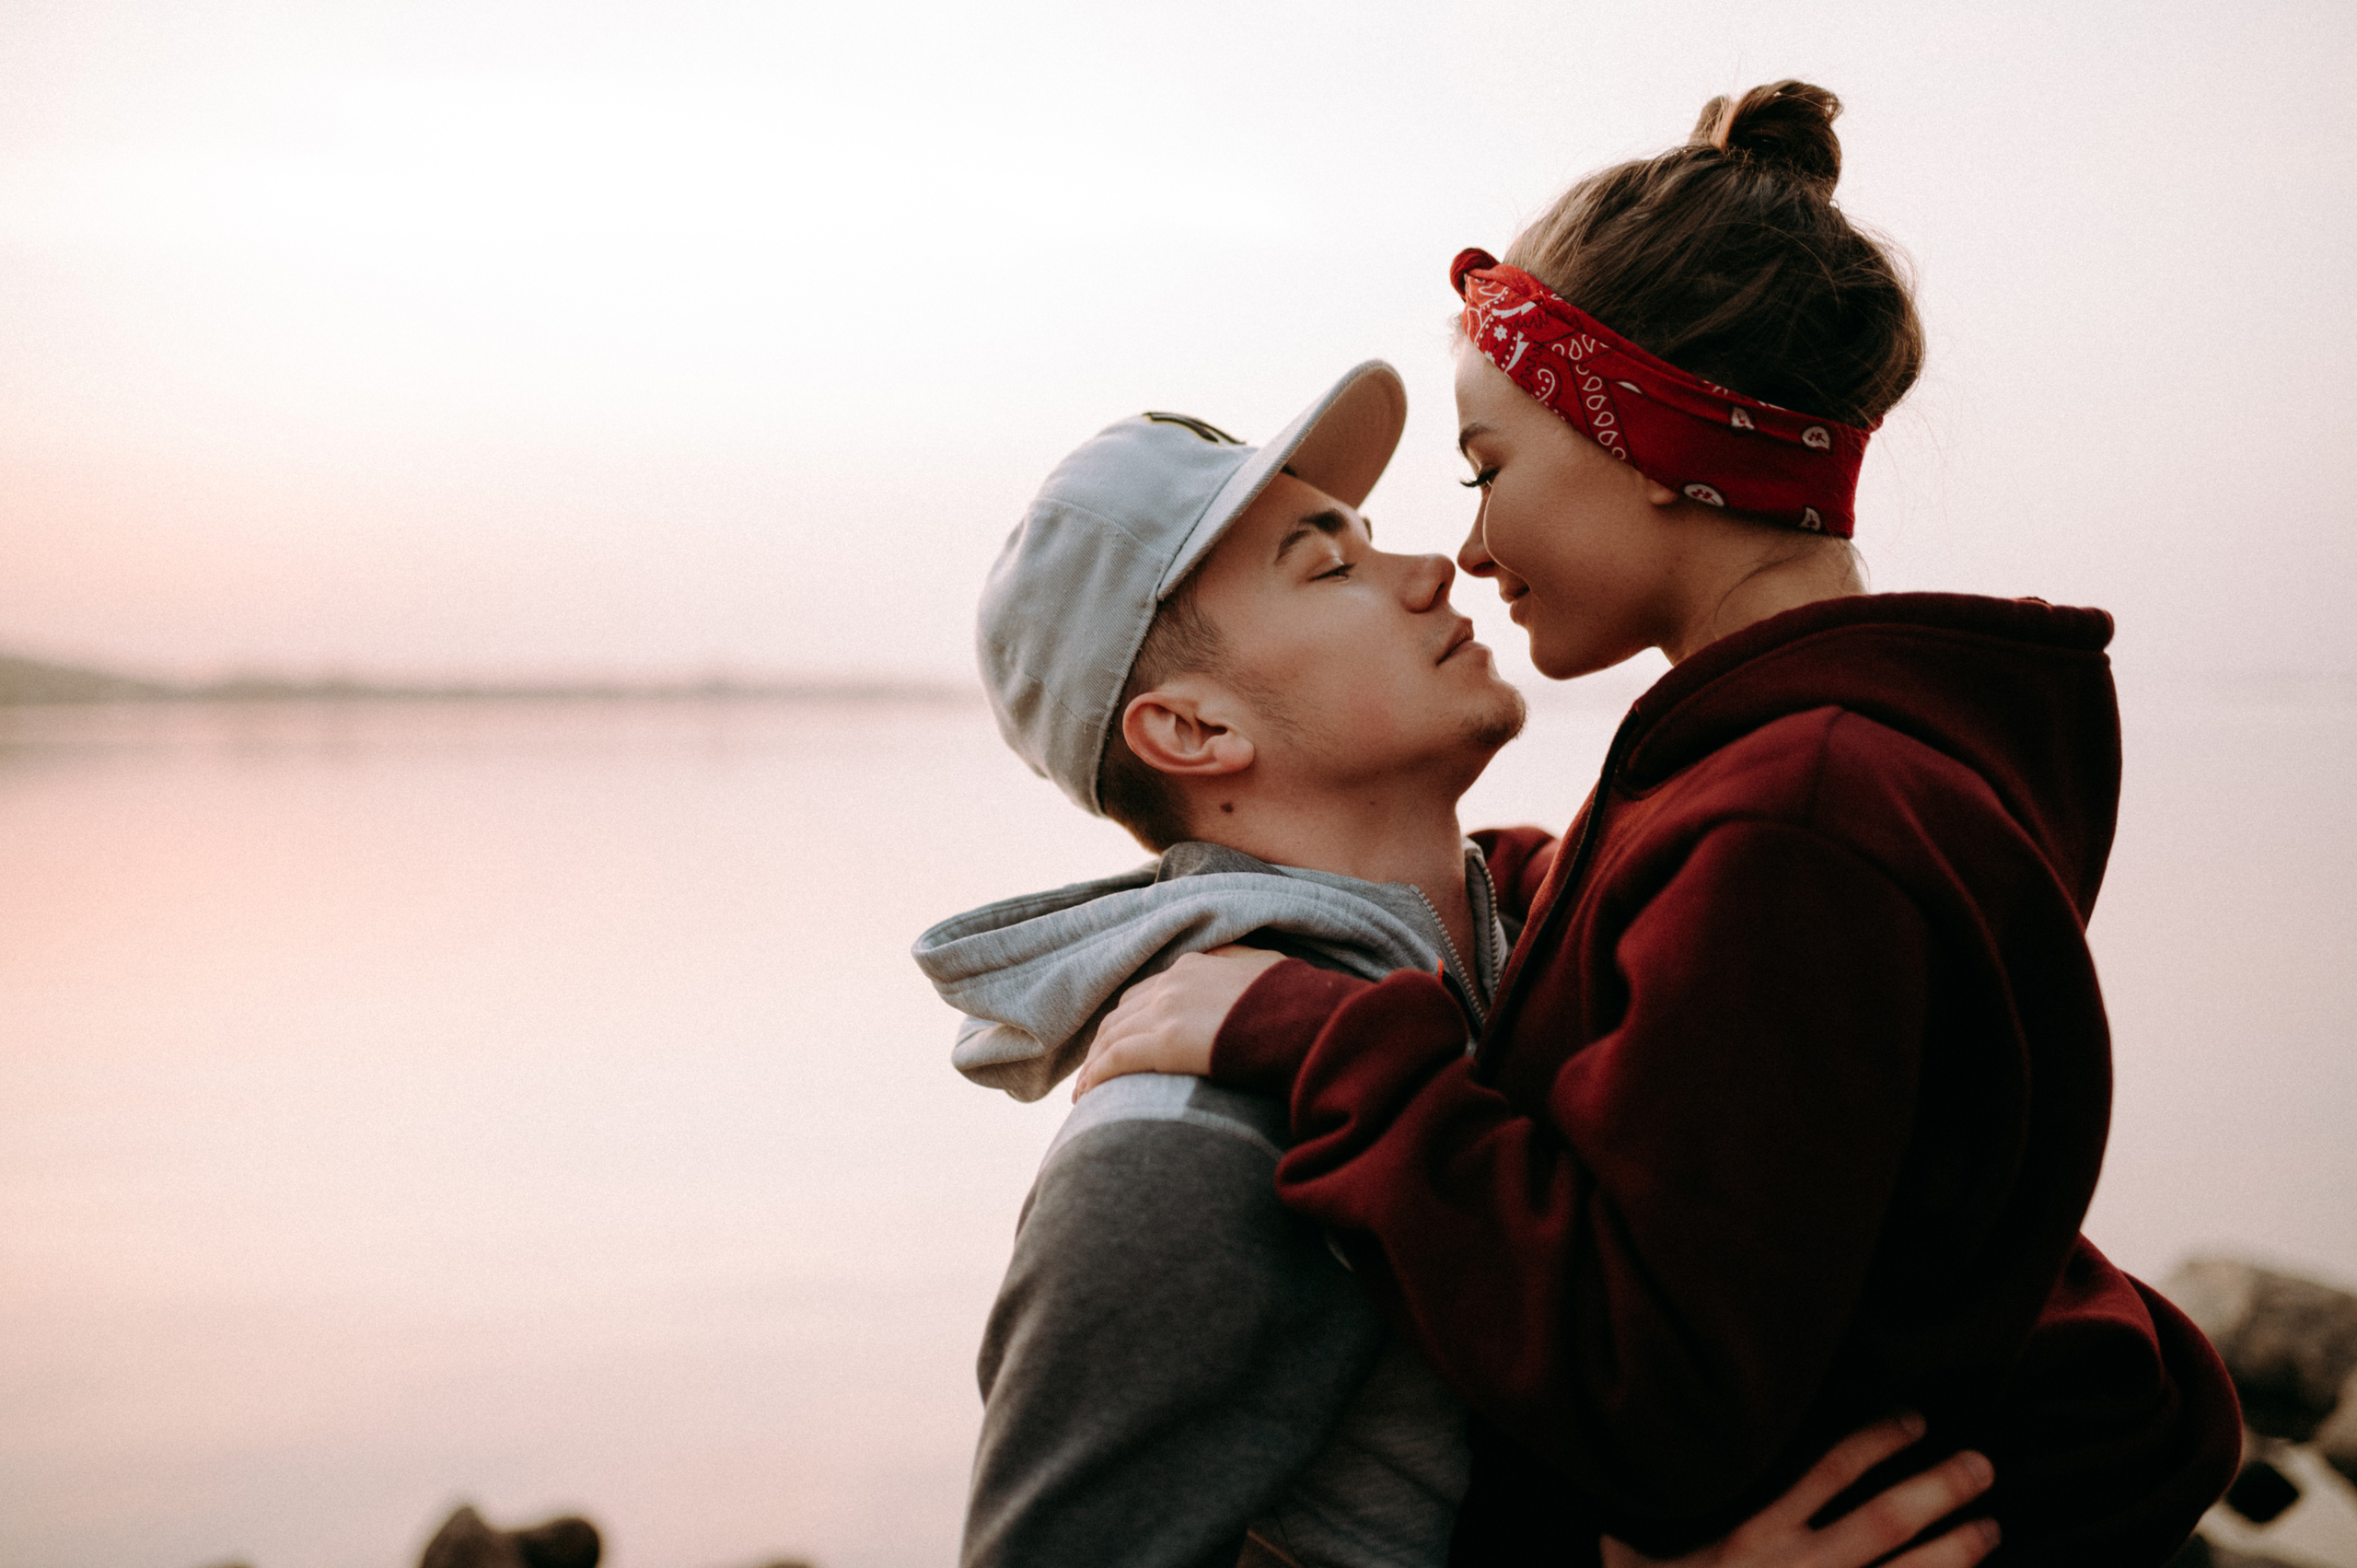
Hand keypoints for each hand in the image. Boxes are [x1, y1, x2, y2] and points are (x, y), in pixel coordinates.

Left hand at [1070, 945, 1286, 1099]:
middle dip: (1104, 1041)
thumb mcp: (1268, 974)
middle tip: (1094, 1069)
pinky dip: (1097, 1075)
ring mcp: (1168, 1009)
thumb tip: (1240, 983)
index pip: (1148, 992)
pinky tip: (1088, 1095)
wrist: (1306, 1021)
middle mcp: (1174, 982)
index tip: (1120, 1040)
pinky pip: (1117, 1059)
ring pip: (1112, 1036)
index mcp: (1196, 965)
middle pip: (1123, 1013)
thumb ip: (1242, 974)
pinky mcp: (1166, 1041)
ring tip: (1085, 1091)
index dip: (1130, 1018)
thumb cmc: (1297, 1005)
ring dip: (1094, 1063)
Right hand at [1601, 1414, 1997, 1567]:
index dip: (1878, 1440)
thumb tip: (1646, 1456)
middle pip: (1885, 1519)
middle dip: (1940, 1488)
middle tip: (1983, 1465)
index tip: (1917, 1419)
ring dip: (1957, 1550)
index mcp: (1751, 1536)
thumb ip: (1648, 1511)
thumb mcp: (1631, 1548)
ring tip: (1991, 1527)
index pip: (1829, 1470)